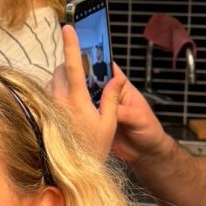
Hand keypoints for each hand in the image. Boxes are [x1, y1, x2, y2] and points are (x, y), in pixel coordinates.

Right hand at [50, 26, 168, 165]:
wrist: (144, 154)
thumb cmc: (148, 131)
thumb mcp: (139, 118)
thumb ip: (125, 111)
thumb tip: (110, 105)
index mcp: (119, 88)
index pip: (105, 67)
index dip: (92, 58)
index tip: (77, 51)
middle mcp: (106, 96)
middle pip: (88, 80)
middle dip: (75, 76)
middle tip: (60, 75)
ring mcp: (96, 109)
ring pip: (80, 97)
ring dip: (70, 95)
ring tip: (57, 94)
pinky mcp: (90, 123)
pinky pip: (78, 115)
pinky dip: (70, 113)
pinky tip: (60, 113)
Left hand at [51, 24, 119, 161]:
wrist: (69, 173)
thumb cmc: (92, 150)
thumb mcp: (109, 125)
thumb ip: (111, 99)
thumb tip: (116, 78)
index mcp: (76, 101)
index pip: (73, 66)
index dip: (71, 45)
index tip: (68, 27)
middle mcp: (58, 101)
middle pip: (61, 70)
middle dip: (71, 65)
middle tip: (85, 74)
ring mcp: (48, 108)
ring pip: (52, 82)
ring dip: (64, 80)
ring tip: (79, 95)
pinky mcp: (42, 114)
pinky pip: (48, 95)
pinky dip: (58, 93)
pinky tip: (68, 107)